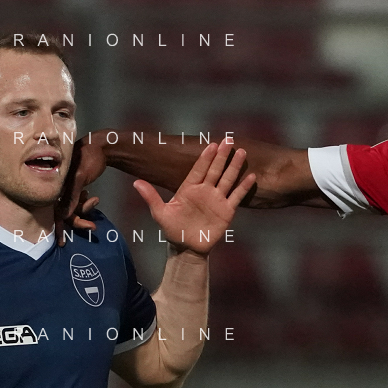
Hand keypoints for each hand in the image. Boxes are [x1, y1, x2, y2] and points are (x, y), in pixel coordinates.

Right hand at [55, 133, 108, 246]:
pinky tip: (94, 197)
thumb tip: (64, 216)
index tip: (61, 243)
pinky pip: (77, 202)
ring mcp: (65, 188)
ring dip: (84, 209)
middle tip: (92, 227)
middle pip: (64, 213)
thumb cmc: (89, 157)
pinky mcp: (74, 187)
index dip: (58, 227)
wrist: (101, 146)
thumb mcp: (81, 176)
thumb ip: (71, 196)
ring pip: (72, 208)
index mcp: (54, 185)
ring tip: (95, 200)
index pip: (54, 211)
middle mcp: (57, 188)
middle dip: (78, 221)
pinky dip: (85, 203)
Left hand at [134, 140, 254, 255]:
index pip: (199, 169)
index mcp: (189, 188)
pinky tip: (251, 176)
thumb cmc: (173, 230)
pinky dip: (244, 187)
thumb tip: (136, 182)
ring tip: (242, 152)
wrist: (187, 248)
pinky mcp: (226, 211)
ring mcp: (217, 200)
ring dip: (234, 166)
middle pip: (215, 170)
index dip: (205, 157)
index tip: (212, 144)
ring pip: (227, 179)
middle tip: (229, 140)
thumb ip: (151, 197)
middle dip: (222, 155)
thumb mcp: (160, 213)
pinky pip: (237, 197)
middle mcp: (205, 191)